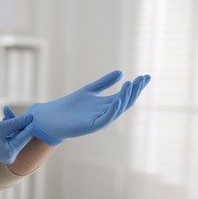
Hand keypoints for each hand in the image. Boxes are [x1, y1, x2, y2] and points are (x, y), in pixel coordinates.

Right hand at [0, 114, 32, 163]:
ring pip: (15, 134)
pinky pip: (9, 137)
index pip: (26, 136)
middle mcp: (12, 155)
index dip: (29, 123)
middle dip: (18, 121)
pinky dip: (8, 128)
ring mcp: (7, 152)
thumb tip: (30, 117)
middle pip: (20, 135)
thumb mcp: (1, 127)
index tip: (32, 112)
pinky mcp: (3, 149)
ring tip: (6, 111)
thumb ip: (17, 122)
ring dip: (12, 123)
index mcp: (12, 152)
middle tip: (12, 110)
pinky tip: (4, 119)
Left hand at [24, 70, 150, 145]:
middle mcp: (106, 112)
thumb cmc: (70, 106)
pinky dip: (112, 111)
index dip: (136, 86)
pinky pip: (105, 119)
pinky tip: (117, 100)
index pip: (125, 94)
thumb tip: (120, 72)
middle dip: (134, 90)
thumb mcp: (89, 90)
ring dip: (125, 97)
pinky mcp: (91, 126)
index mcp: (107, 104)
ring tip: (131, 84)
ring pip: (117, 109)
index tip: (146, 76)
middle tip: (142, 79)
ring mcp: (100, 120)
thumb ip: (103, 83)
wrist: (52, 118)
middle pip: (125, 101)